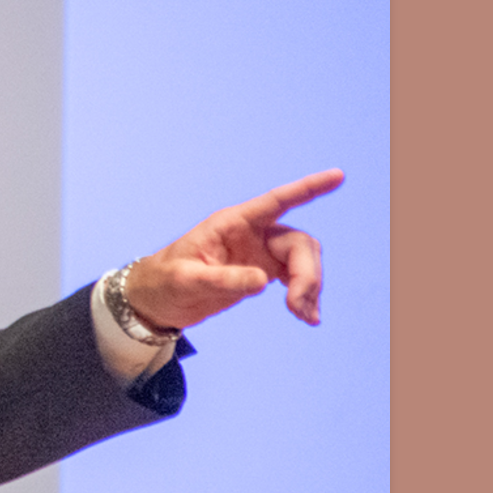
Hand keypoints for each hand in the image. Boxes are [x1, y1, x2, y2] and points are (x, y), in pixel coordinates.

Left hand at [124, 168, 343, 329]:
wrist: (155, 302)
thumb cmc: (163, 282)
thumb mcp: (185, 281)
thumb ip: (221, 279)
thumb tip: (262, 281)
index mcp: (231, 223)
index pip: (275, 201)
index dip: (307, 188)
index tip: (337, 176)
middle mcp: (251, 234)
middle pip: (298, 243)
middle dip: (308, 273)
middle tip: (299, 306)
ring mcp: (259, 253)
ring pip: (303, 261)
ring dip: (310, 287)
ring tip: (304, 316)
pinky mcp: (262, 273)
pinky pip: (296, 279)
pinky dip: (305, 297)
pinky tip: (306, 316)